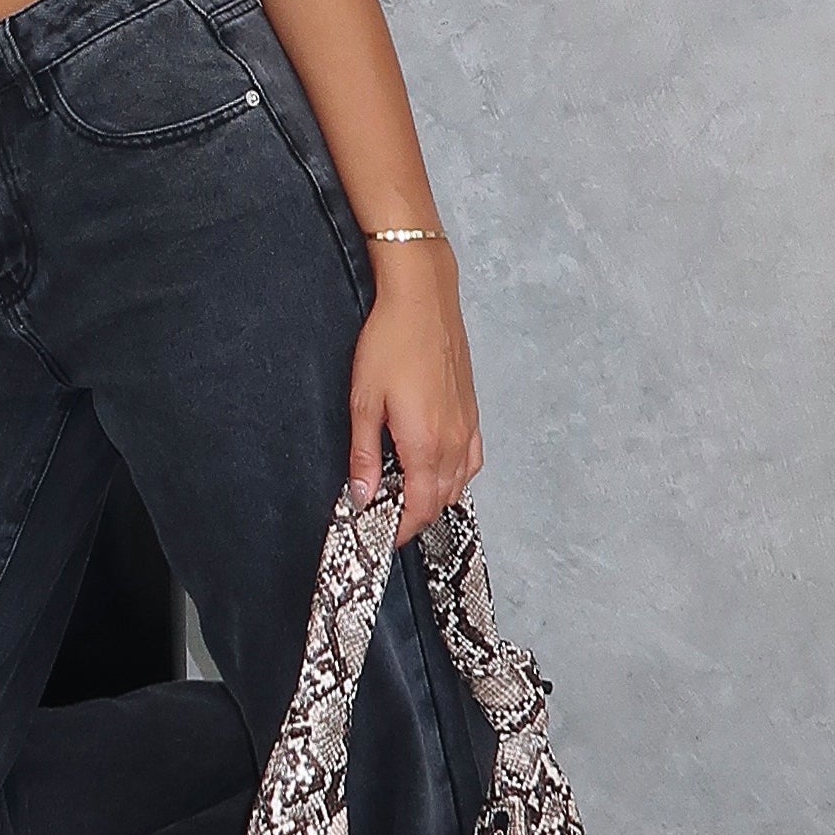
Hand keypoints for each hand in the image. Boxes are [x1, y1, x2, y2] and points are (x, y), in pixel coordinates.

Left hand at [346, 246, 482, 546]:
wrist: (423, 301)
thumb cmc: (392, 342)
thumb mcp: (364, 402)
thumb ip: (363, 455)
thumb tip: (361, 495)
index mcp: (424, 443)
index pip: (420, 508)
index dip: (401, 529)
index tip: (381, 534)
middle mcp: (453, 440)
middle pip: (441, 500)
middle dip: (414, 515)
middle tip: (385, 514)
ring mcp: (467, 426)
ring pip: (459, 483)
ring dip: (435, 496)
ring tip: (405, 492)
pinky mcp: (472, 411)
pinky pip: (471, 460)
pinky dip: (455, 474)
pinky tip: (436, 466)